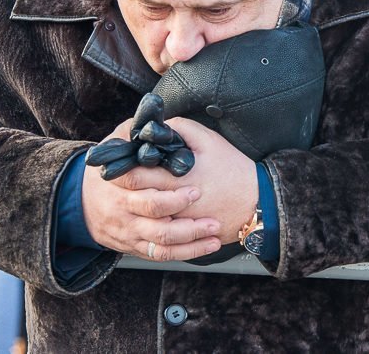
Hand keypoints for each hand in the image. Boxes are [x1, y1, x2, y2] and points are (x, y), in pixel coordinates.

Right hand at [82, 120, 222, 260]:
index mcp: (117, 184)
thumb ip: (133, 131)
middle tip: (208, 204)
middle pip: (153, 214)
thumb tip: (153, 119)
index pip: (140, 184)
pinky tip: (208, 244)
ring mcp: (129, 232)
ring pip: (161, 240)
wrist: (79, 204)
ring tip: (214, 228)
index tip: (195, 186)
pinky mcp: (135, 247)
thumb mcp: (114, 144)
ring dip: (191, 237)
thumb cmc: (107, 171)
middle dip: (183, 209)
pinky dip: (187, 252)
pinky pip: (162, 254)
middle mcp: (122, 210)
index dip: (168, 189)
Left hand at [109, 117, 257, 244]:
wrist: (258, 202)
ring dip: (132, 214)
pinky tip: (146, 224)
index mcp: (177, 178)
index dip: (120, 168)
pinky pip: (161, 244)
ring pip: (144, 225)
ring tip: (124, 204)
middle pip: (135, 199)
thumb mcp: (210, 141)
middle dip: (120, 189)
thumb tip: (159, 124)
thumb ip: (182, 128)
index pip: (136, 175)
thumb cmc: (234, 170)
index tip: (112, 161)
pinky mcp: (185, 238)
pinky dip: (149, 234)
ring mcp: (179, 224)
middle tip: (110, 180)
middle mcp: (174, 205)